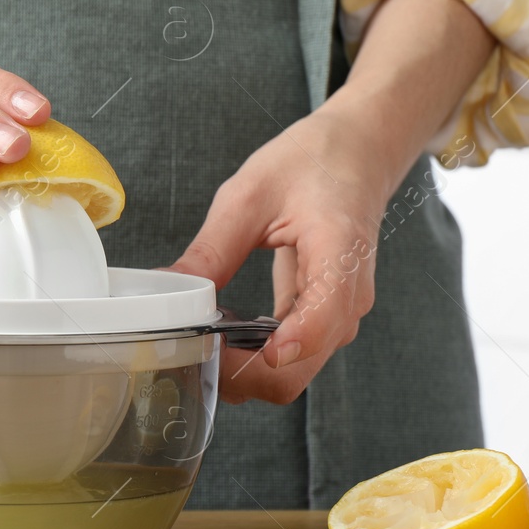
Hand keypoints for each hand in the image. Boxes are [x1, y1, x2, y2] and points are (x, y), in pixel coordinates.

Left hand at [167, 0, 495, 404]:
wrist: (358, 152)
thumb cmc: (313, 163)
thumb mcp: (248, 196)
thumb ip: (212, 251)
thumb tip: (169, 291)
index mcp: (339, 255)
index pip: (319, 323)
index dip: (273, 351)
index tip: (223, 351)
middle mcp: (347, 299)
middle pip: (296, 372)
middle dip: (239, 375)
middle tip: (189, 351)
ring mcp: (338, 314)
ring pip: (292, 374)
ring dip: (244, 372)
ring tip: (199, 341)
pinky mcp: (324, 317)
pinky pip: (291, 356)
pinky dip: (253, 357)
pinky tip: (222, 334)